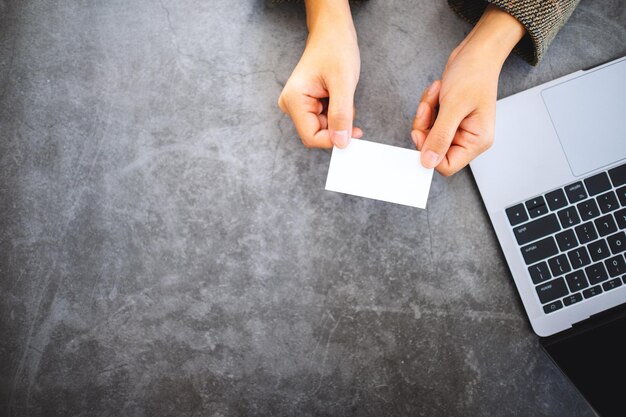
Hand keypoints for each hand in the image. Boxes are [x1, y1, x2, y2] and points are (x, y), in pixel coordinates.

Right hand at [278, 0, 362, 148]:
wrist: (332, 31)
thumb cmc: (335, 49)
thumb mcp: (343, 83)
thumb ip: (341, 115)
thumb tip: (341, 142)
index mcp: (294, 100)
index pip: (311, 137)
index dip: (333, 140)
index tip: (353, 133)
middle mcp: (291, 104)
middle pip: (317, 133)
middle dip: (337, 126)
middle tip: (351, 108)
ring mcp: (298, 104)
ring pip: (322, 127)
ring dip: (339, 118)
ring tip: (344, 96)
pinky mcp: (306, 103)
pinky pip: (324, 119)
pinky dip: (337, 113)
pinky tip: (340, 97)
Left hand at [411, 5, 524, 174]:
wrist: (477, 51)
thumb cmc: (474, 73)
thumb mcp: (454, 106)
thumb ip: (440, 137)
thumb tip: (428, 162)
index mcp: (477, 141)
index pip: (446, 165)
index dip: (429, 151)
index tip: (421, 132)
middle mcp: (469, 138)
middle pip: (433, 149)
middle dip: (425, 126)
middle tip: (428, 107)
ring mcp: (458, 128)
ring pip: (428, 134)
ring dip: (425, 113)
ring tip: (437, 93)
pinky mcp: (449, 118)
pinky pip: (428, 121)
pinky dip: (427, 106)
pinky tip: (437, 91)